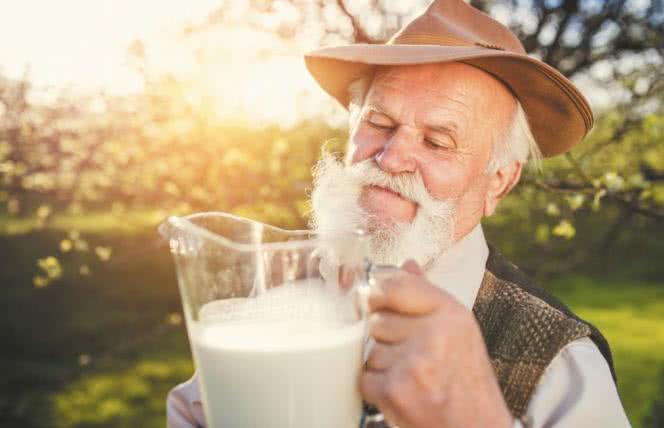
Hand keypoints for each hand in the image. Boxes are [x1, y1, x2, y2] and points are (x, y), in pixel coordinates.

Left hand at [360, 260, 512, 427]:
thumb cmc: (469, 384)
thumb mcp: (460, 332)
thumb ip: (428, 296)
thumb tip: (405, 264)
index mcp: (451, 314)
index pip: (396, 284)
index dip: (379, 293)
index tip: (377, 302)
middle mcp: (434, 334)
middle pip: (377, 319)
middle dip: (385, 338)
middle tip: (410, 355)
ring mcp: (413, 362)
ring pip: (370, 350)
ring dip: (382, 365)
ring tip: (411, 377)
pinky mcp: (396, 390)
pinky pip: (365, 378)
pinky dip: (376, 389)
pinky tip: (402, 393)